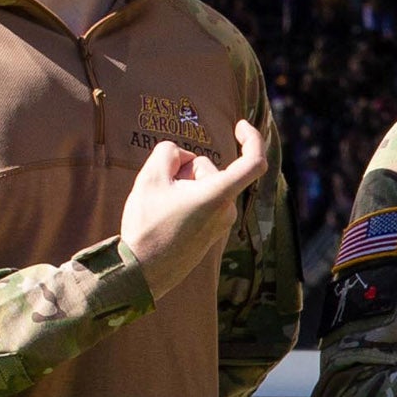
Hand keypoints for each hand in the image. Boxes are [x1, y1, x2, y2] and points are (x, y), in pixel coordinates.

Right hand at [119, 119, 269, 295]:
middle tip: (160, 185)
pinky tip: (166, 214)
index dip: (251, 139)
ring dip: (182, 185)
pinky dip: (185, 198)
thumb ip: (168, 152)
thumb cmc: (147, 226)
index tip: (240, 125)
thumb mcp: (149, 178)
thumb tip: (183, 156)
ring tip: (161, 206)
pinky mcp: (213, 231)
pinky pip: (202, 201)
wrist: (143, 271)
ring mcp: (222, 222)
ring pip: (204, 185)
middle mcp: (227, 210)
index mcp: (218, 195)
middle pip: (208, 169)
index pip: (253, 163)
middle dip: (184, 167)